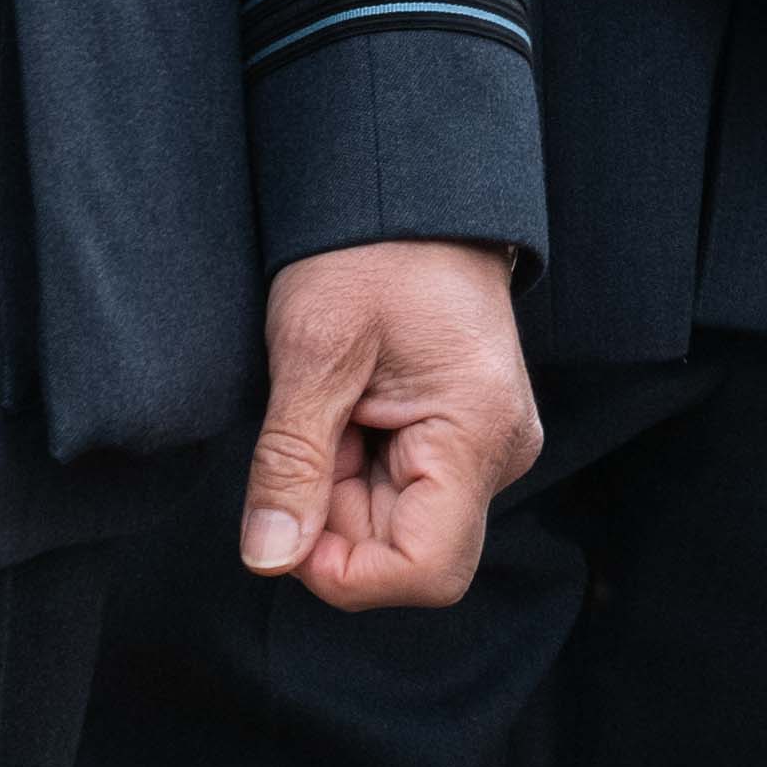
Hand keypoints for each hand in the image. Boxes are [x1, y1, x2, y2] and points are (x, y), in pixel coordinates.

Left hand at [242, 240, 540, 609]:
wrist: (409, 194)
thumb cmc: (370, 254)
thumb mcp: (312, 350)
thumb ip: (289, 464)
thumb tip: (267, 558)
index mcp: (477, 433)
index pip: (423, 571)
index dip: (343, 571)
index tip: (289, 516)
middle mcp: (499, 454)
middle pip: (406, 553)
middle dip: (334, 517)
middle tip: (309, 431)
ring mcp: (486, 449)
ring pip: (397, 527)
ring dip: (339, 490)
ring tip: (329, 409)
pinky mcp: (465, 440)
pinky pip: (403, 494)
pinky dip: (355, 471)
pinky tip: (348, 412)